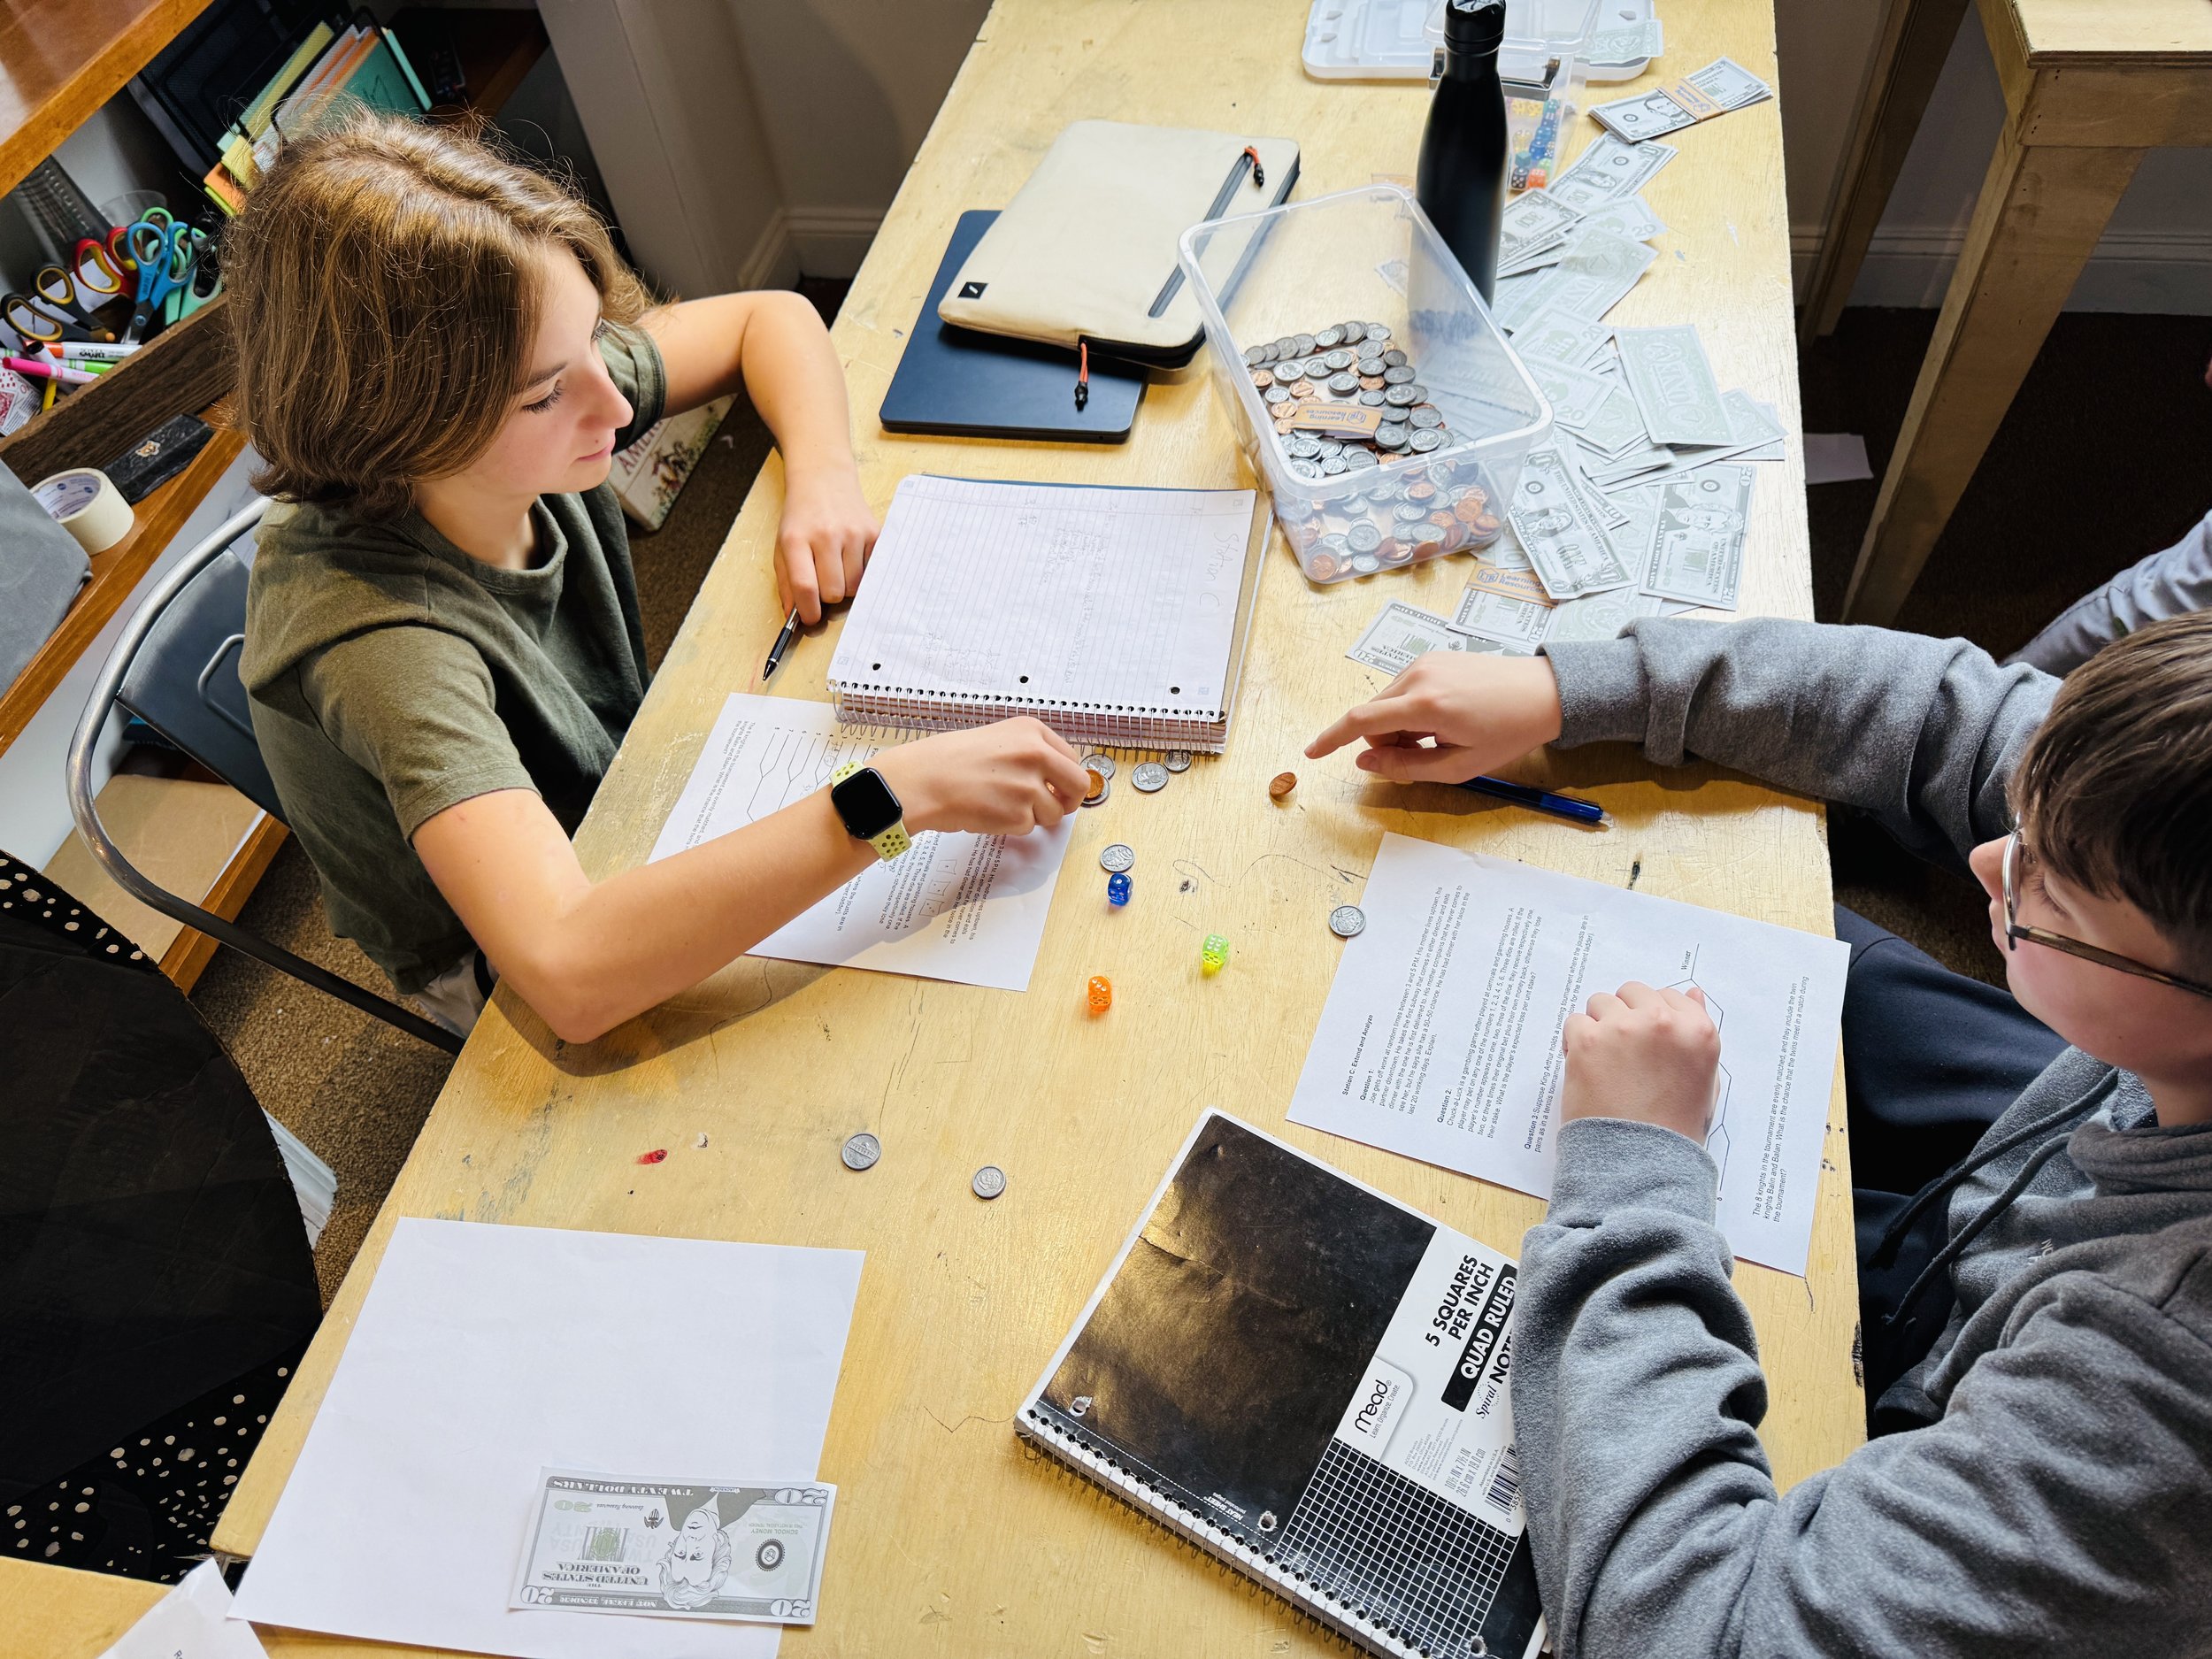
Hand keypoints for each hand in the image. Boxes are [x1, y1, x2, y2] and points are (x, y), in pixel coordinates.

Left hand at [776, 465, 876, 624]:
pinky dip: (861, 571)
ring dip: (845, 584)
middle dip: (828, 595)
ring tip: (837, 565)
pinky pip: (871, 572)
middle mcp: (826, 535)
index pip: (806, 587)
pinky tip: (851, 555)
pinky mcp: (874, 533)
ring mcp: (853, 533)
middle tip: (823, 579)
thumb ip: (787, 582)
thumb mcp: (782, 546)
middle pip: (834, 592)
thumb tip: (794, 616)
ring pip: (854, 586)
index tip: (811, 618)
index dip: (809, 611)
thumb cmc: (802, 518)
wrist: (824, 480)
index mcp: (797, 539)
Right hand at [872, 718, 1089, 836]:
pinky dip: (1012, 826)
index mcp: (1032, 731)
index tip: (1058, 787)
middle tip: (1054, 806)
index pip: (1072, 759)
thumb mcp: (998, 738)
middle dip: (1069, 801)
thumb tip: (1057, 778)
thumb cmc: (949, 760)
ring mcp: (1029, 785)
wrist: (922, 780)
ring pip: (1054, 813)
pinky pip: (1029, 828)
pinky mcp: (1018, 814)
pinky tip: (989, 812)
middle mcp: (1036, 754)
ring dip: (1033, 816)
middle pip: (1078, 785)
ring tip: (1002, 805)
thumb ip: (1030, 753)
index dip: (1065, 777)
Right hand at [1306, 652, 1563, 783]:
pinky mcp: (1434, 657)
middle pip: (1373, 715)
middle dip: (1383, 743)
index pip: (1361, 720)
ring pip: (1387, 703)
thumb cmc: (1508, 731)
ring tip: (1438, 739)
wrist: (1546, 693)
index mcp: (1424, 704)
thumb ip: (1406, 767)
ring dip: (1398, 728)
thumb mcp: (1459, 765)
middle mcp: (1418, 675)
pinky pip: (1404, 690)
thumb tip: (1366, 764)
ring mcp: (1425, 662)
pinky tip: (1442, 721)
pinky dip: (1410, 711)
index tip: (1311, 752)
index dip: (1331, 739)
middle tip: (1419, 759)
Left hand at [1559, 982, 1720, 1142]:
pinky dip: (1575, 1043)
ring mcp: (1623, 1028)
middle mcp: (1662, 1022)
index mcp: (1698, 1031)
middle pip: (1632, 992)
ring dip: (1599, 1025)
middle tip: (1624, 1054)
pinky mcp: (1588, 1040)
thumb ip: (1696, 1032)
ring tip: (1606, 1063)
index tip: (1647, 1041)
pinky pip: (1574, 1022)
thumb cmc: (1673, 1126)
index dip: (1653, 1017)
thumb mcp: (1704, 1080)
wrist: (1638, 1161)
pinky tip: (1587, 1069)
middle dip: (1625, 1015)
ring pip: (1600, 1002)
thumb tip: (1693, 992)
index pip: (1669, 996)